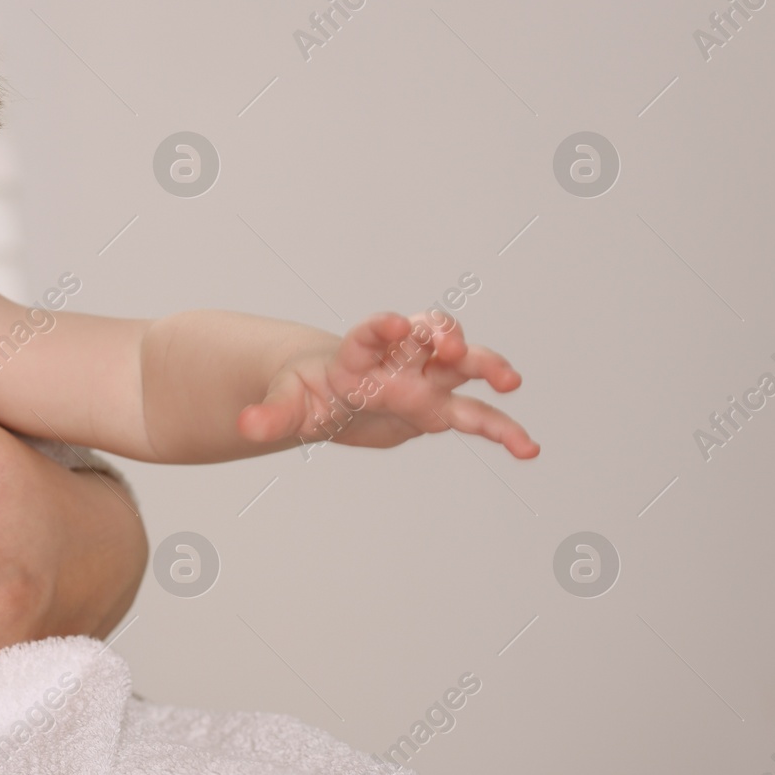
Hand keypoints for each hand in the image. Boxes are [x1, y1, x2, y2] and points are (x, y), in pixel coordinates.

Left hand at [237, 311, 539, 457]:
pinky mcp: (440, 407)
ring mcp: (425, 380)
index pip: (371, 333)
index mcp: (358, 354)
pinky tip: (529, 449)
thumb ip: (270, 416)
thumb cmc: (305, 390)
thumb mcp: (284, 405)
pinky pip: (477, 414)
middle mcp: (398, 360)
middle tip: (451, 347)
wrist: (328, 392)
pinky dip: (502, 429)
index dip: (382, 327)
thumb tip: (245, 428)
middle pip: (428, 336)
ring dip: (487, 366)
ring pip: (463, 365)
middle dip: (444, 337)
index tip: (395, 325)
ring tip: (511, 381)